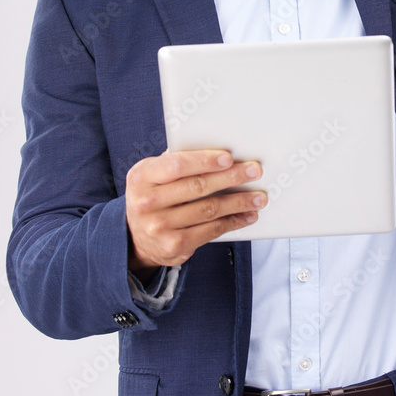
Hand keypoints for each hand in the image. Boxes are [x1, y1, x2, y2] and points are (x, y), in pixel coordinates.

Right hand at [125, 149, 266, 271]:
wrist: (136, 236)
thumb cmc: (154, 195)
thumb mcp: (154, 175)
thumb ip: (177, 161)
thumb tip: (217, 150)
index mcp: (142, 177)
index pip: (177, 165)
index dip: (204, 160)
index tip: (229, 158)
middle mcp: (147, 203)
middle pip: (198, 187)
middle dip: (231, 177)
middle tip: (254, 171)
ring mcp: (160, 226)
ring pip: (209, 210)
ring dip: (239, 202)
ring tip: (259, 196)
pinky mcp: (175, 245)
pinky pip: (211, 230)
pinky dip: (233, 221)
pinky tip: (247, 215)